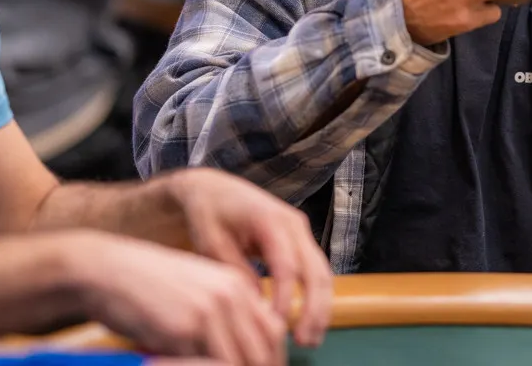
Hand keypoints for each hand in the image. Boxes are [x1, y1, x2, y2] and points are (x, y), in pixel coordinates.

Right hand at [74, 232, 286, 365]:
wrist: (106, 271)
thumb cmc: (148, 287)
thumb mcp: (196, 293)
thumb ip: (225, 316)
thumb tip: (245, 355)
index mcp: (237, 286)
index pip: (274, 332)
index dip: (272, 360)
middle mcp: (230, 296)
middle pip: (262, 351)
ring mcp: (209, 311)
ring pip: (236, 362)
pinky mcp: (185, 327)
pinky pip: (202, 365)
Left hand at [162, 169, 332, 346]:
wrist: (215, 189)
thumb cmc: (209, 214)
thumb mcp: (212, 242)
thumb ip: (235, 271)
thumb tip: (256, 306)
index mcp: (271, 220)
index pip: (286, 265)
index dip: (284, 297)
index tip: (275, 326)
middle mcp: (294, 224)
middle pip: (316, 270)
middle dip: (314, 308)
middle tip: (304, 341)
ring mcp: (301, 231)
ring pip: (322, 272)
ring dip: (321, 307)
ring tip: (311, 339)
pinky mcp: (300, 241)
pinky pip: (315, 271)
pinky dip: (315, 298)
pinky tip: (309, 322)